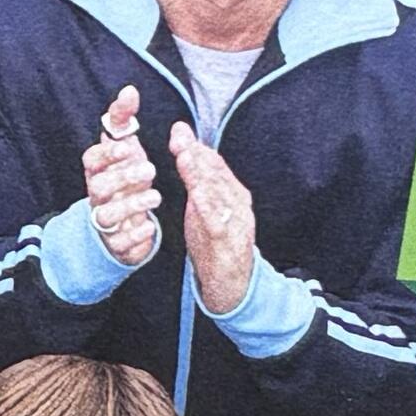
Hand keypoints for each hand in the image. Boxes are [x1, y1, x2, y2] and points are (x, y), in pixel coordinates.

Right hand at [79, 85, 162, 272]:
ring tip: (155, 197)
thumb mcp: (125, 148)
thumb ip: (124, 119)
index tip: (129, 147)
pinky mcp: (117, 244)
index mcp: (98, 172)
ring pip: (106, 216)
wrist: (125, 223)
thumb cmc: (125, 178)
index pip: (91, 160)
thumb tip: (129, 90)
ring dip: (131, 205)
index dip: (107, 154)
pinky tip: (151, 225)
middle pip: (99, 187)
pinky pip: (120, 243)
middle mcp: (97, 196)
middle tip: (150, 170)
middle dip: (124, 178)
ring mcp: (105, 221)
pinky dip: (136, 234)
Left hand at [163, 121, 256, 322]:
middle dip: (197, 154)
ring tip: (186, 157)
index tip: (178, 131)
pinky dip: (210, 207)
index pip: (214, 164)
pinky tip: (198, 196)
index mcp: (232, 192)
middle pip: (217, 174)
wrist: (233, 284)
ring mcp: (237, 222)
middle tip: (179, 138)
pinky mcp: (230, 242)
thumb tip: (182, 139)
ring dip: (202, 174)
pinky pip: (219, 223)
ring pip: (219, 193)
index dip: (195, 146)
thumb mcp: (202, 205)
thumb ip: (194, 175)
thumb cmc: (215, 241)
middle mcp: (237, 203)